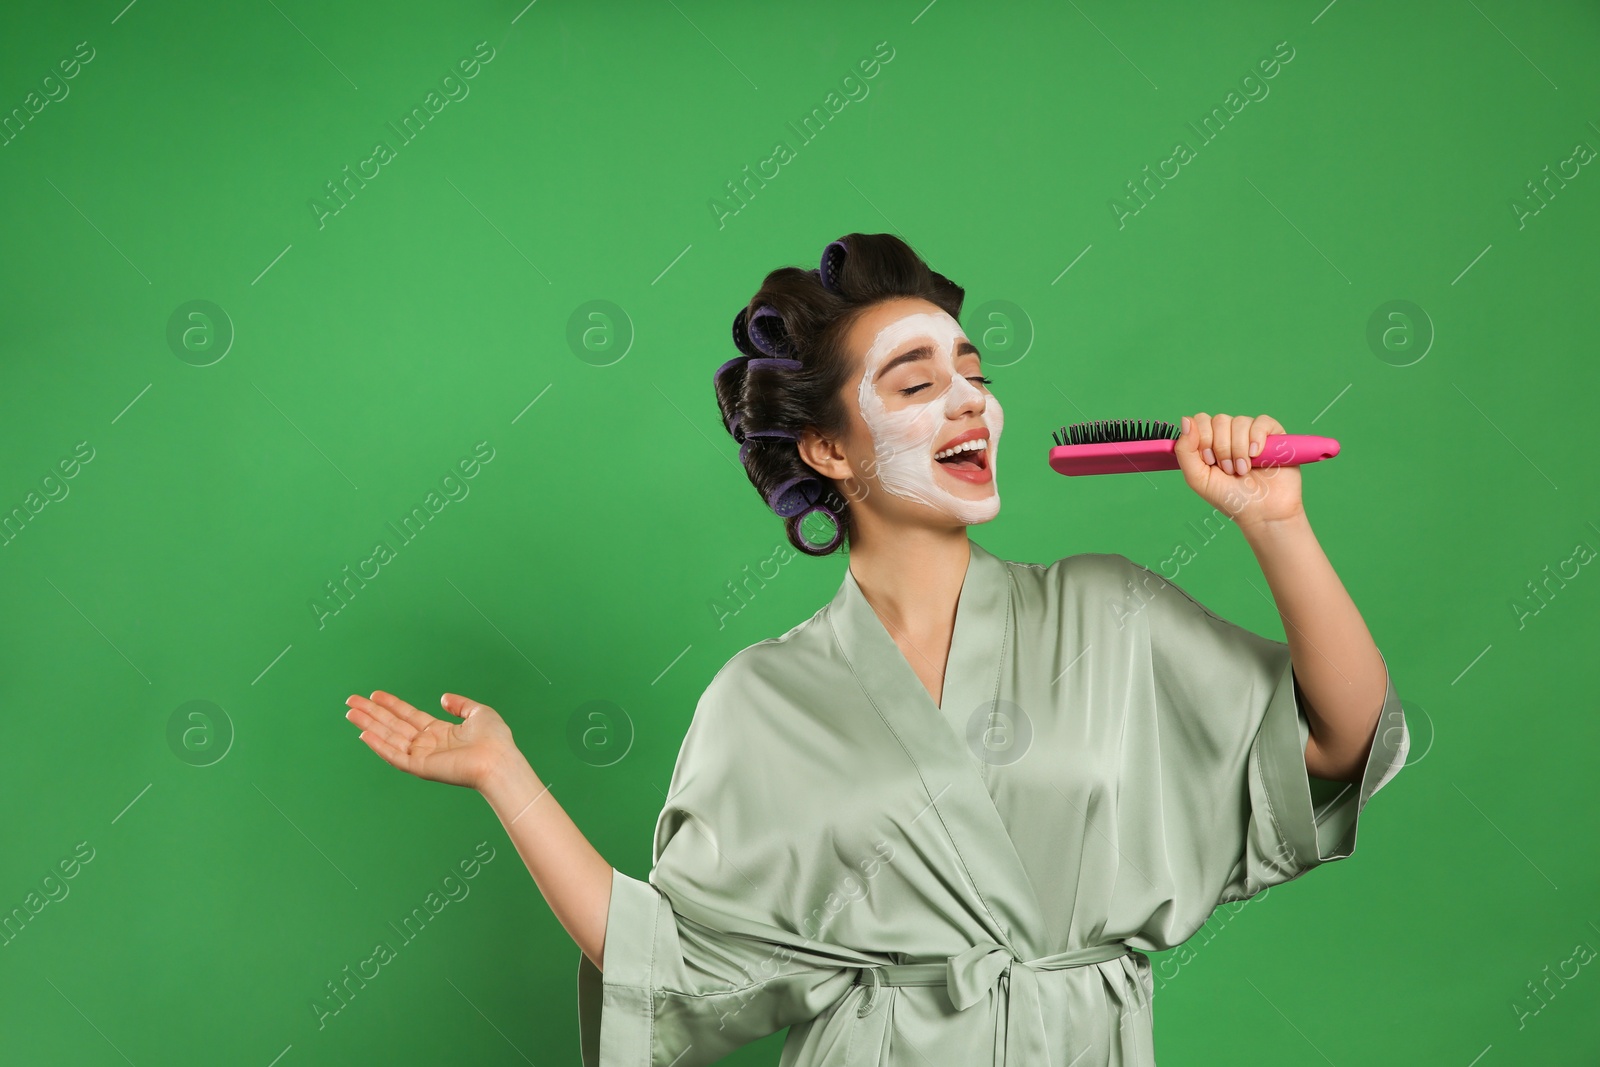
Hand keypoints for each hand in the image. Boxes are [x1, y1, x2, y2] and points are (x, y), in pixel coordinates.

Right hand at [345, 690, 515, 790]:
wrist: (499, 760)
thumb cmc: (495, 740)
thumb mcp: (479, 713)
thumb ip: (460, 704)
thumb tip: (443, 698)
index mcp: (440, 732)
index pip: (408, 716)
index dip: (391, 705)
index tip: (374, 695)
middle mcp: (427, 744)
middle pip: (393, 725)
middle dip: (372, 713)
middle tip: (351, 701)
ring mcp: (422, 756)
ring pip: (389, 738)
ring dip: (369, 725)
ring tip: (350, 713)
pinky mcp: (420, 767)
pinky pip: (394, 755)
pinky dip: (379, 746)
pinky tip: (364, 735)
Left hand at [1174, 412, 1304, 528]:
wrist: (1262, 512)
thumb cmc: (1230, 498)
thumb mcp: (1198, 478)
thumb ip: (1185, 450)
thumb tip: (1185, 420)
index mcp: (1210, 442)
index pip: (1200, 420)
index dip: (1203, 438)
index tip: (1209, 461)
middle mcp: (1229, 435)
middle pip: (1219, 420)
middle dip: (1222, 449)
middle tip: (1228, 470)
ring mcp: (1251, 434)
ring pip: (1239, 422)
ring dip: (1239, 450)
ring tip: (1243, 470)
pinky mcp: (1273, 435)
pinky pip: (1261, 422)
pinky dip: (1257, 438)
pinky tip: (1256, 455)